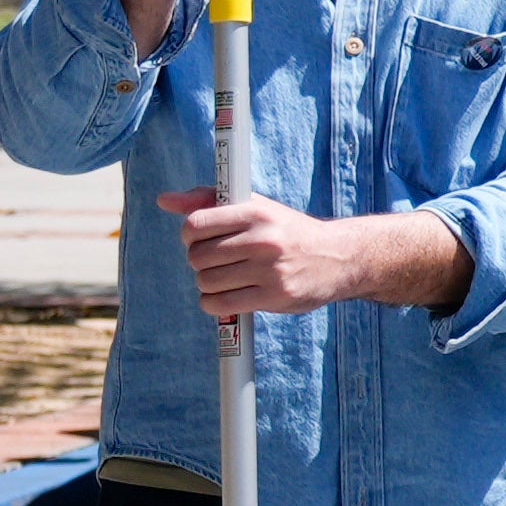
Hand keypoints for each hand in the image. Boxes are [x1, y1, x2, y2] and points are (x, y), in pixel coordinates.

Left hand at [159, 188, 400, 321]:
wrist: (340, 257)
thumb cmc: (288, 231)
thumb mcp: (257, 207)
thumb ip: (209, 201)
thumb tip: (165, 201)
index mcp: (257, 212)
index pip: (195, 225)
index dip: (190, 235)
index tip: (201, 240)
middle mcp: (264, 239)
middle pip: (198, 256)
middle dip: (201, 261)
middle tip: (218, 261)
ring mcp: (270, 270)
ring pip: (207, 281)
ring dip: (208, 284)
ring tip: (226, 279)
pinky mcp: (275, 296)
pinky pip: (220, 304)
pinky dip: (213, 303)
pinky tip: (226, 296)